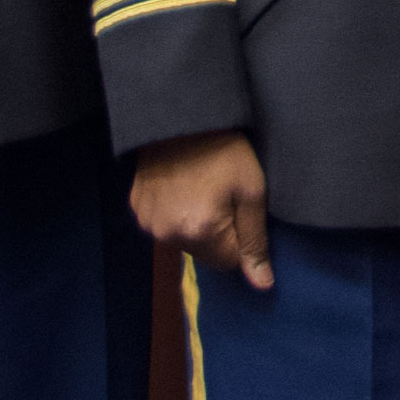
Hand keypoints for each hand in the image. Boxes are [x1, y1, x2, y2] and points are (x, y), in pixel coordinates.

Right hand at [131, 130, 273, 289]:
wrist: (182, 115)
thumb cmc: (225, 150)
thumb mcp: (252, 190)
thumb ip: (256, 240)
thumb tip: (263, 285)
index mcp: (200, 231)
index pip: (230, 262)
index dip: (241, 237)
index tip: (239, 207)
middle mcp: (168, 234)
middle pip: (205, 253)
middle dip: (217, 232)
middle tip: (220, 194)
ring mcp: (148, 222)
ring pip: (183, 240)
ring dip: (194, 224)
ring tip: (199, 187)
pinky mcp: (136, 208)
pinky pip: (163, 225)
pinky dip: (173, 212)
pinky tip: (180, 186)